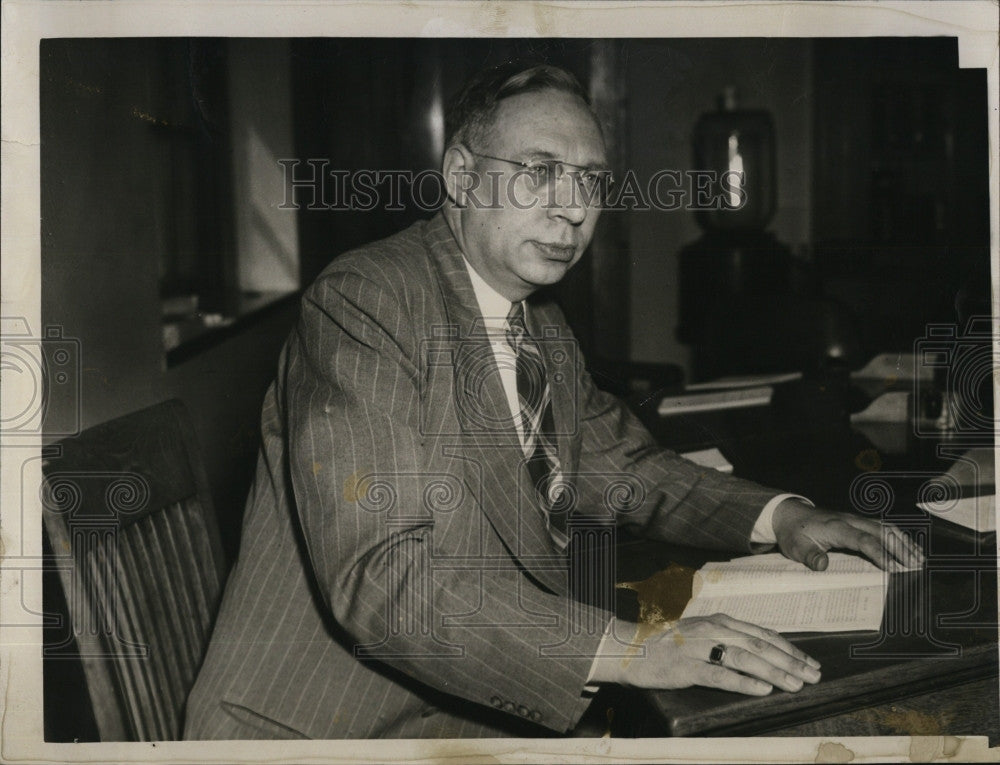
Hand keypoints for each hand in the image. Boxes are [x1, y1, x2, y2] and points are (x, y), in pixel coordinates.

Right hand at [594, 614, 820, 693]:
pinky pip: (719, 675)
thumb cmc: (669, 646)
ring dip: (775, 672)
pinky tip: (762, 689)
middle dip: (791, 662)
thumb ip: (728, 640)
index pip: (763, 635)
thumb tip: (763, 654)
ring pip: (746, 659)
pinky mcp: (687, 666)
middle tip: (814, 676)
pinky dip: (743, 682)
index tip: (810, 662)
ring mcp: (700, 647)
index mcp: (720, 622)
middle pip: (760, 646)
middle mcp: (713, 630)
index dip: (790, 649)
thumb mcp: (702, 635)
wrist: (630, 649)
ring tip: (796, 684)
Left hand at [772, 498, 924, 571]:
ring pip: (884, 527)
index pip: (863, 540)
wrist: (789, 514)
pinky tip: (907, 547)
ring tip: (918, 558)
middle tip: (916, 566)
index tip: (894, 568)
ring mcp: (855, 519)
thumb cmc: (793, 533)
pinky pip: (881, 527)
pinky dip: (897, 536)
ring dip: (903, 541)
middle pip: (880, 531)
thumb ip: (809, 556)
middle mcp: (849, 521)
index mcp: (836, 528)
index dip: (879, 554)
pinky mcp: (857, 522)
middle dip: (900, 548)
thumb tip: (822, 565)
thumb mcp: (795, 547)